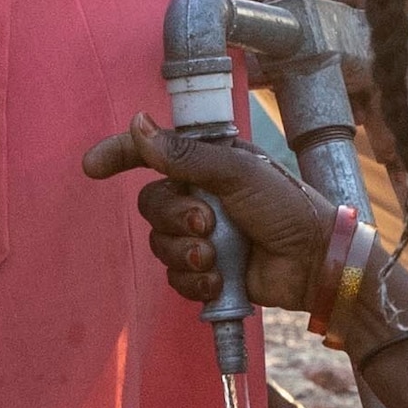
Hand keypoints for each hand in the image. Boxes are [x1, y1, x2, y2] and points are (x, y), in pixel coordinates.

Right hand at [81, 114, 338, 319]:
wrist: (314, 262)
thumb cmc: (286, 206)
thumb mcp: (238, 172)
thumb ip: (186, 154)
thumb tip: (138, 125)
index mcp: (207, 164)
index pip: (152, 153)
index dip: (120, 155)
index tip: (93, 167)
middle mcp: (200, 196)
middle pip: (151, 204)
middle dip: (174, 220)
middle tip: (206, 225)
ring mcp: (202, 234)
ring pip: (160, 244)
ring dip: (185, 253)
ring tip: (215, 259)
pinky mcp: (207, 270)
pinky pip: (176, 275)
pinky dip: (194, 280)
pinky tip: (218, 281)